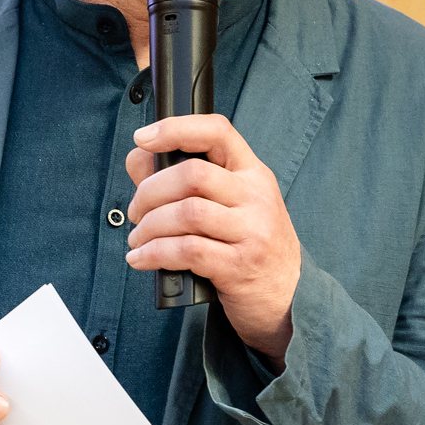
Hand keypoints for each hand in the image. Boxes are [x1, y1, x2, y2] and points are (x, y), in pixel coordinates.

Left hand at [125, 114, 300, 366]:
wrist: (288, 296)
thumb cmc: (249, 246)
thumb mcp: (227, 206)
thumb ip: (180, 181)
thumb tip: (138, 157)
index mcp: (252, 173)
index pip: (217, 132)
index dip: (176, 128)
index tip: (143, 137)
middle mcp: (256, 196)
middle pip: (192, 175)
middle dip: (150, 192)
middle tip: (136, 212)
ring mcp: (252, 231)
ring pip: (187, 213)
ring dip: (149, 227)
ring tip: (137, 239)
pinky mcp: (240, 265)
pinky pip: (187, 251)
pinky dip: (154, 254)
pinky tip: (140, 259)